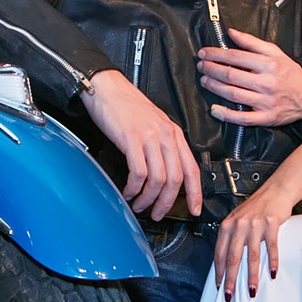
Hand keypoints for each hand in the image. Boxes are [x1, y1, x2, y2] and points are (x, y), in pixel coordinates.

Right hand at [80, 70, 202, 220]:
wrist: (106, 87)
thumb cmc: (126, 106)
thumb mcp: (153, 125)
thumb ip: (163, 146)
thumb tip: (165, 175)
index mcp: (174, 133)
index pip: (192, 168)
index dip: (196, 193)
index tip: (194, 210)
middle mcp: (166, 135)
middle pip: (176, 179)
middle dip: (167, 203)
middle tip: (157, 214)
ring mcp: (149, 136)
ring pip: (158, 179)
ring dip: (148, 199)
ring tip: (139, 205)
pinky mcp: (131, 139)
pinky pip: (138, 173)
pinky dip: (133, 188)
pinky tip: (127, 191)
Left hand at [199, 28, 301, 126]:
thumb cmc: (290, 73)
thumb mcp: (275, 52)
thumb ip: (252, 42)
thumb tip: (230, 32)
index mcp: (269, 64)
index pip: (236, 57)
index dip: (216, 54)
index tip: (204, 52)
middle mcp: (267, 83)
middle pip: (231, 75)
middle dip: (211, 69)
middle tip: (201, 65)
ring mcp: (266, 102)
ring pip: (233, 94)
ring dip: (214, 87)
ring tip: (204, 80)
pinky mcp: (266, 118)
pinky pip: (242, 118)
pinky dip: (226, 115)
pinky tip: (215, 109)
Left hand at [214, 184, 295, 297]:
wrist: (275, 191)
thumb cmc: (257, 207)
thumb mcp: (238, 220)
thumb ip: (232, 238)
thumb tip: (228, 264)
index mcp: (227, 226)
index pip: (220, 253)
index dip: (219, 272)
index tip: (219, 286)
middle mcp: (238, 225)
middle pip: (233, 258)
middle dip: (230, 279)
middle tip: (230, 295)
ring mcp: (254, 224)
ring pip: (251, 256)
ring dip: (251, 276)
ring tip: (251, 290)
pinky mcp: (270, 224)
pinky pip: (271, 247)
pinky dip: (272, 262)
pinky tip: (272, 273)